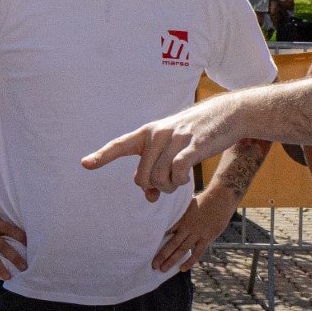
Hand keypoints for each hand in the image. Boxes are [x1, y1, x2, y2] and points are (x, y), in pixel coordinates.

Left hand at [81, 97, 239, 200]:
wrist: (227, 114)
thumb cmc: (196, 133)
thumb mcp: (171, 145)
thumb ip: (156, 168)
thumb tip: (148, 196)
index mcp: (148, 132)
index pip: (120, 145)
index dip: (102, 156)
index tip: (85, 164)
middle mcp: (157, 134)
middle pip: (142, 177)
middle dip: (153, 188)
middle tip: (167, 185)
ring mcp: (174, 139)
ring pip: (158, 179)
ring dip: (168, 187)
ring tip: (178, 180)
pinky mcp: (193, 146)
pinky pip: (176, 173)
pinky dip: (179, 181)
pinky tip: (186, 178)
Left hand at [153, 189, 235, 272]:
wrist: (220, 198)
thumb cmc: (204, 200)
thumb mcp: (188, 204)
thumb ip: (180, 212)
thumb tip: (170, 212)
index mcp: (181, 218)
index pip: (167, 231)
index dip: (158, 240)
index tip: (149, 248)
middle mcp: (187, 227)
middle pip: (172, 244)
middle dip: (162, 255)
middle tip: (153, 265)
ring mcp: (197, 234)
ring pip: (182, 250)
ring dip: (172, 260)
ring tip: (163, 269)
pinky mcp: (207, 238)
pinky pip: (197, 253)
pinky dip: (189, 261)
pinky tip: (182, 268)